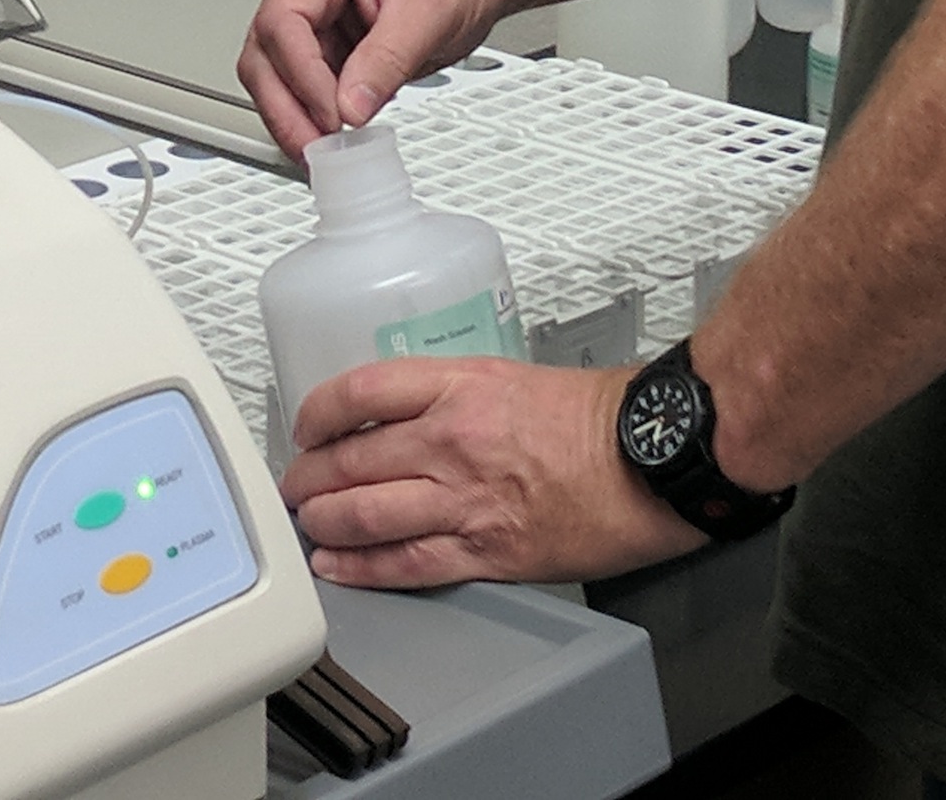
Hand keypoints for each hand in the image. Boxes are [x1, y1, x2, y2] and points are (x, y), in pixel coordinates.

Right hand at [237, 0, 517, 155]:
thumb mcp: (430, 9)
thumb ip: (388, 59)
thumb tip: (351, 107)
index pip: (283, 19)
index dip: (302, 74)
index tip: (333, 114)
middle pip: (264, 53)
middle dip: (287, 108)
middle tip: (317, 150)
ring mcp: (308, 17)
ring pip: (271, 77)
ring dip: (295, 120)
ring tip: (327, 154)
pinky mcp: (320, 48)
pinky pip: (299, 90)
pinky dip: (312, 120)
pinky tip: (334, 143)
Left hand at [276, 358, 705, 589]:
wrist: (650, 459)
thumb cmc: (597, 417)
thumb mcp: (511, 376)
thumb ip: (453, 394)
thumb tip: (406, 412)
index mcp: (460, 386)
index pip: (360, 393)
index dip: (317, 413)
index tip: (306, 426)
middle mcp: (453, 440)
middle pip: (350, 459)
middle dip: (309, 477)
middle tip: (295, 486)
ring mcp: (466, 499)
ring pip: (366, 513)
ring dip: (324, 522)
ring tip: (308, 525)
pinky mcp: (487, 551)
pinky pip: (407, 564)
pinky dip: (363, 569)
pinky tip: (339, 567)